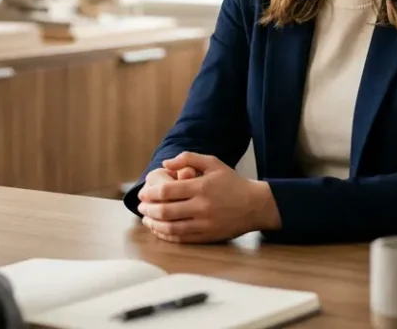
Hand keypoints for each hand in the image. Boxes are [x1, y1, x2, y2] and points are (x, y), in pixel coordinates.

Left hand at [136, 152, 279, 243]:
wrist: (256, 205)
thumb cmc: (232, 182)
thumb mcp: (213, 163)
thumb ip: (188, 158)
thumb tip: (165, 164)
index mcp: (201, 187)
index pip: (166, 192)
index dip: (149, 193)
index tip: (142, 194)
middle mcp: (201, 207)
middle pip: (165, 211)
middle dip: (148, 210)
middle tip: (141, 207)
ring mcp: (204, 224)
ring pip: (171, 227)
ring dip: (154, 224)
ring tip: (146, 220)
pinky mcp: (208, 236)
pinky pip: (181, 239)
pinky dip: (166, 236)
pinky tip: (159, 230)